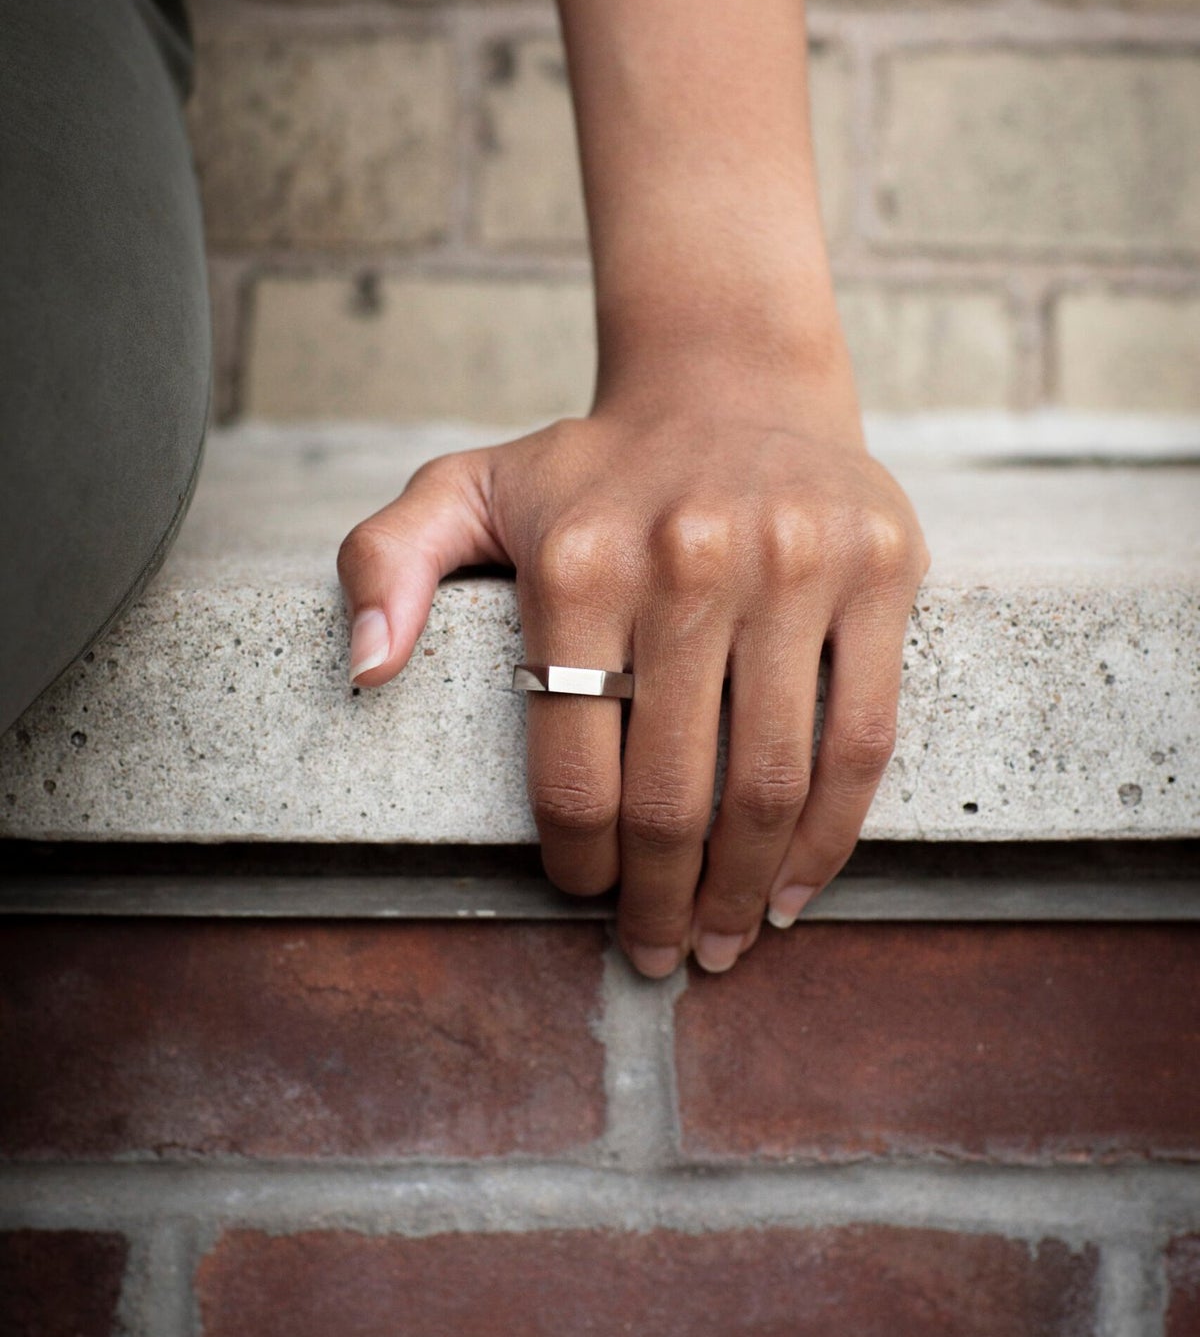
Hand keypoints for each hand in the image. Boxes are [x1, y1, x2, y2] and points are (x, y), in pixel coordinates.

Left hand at [336, 367, 928, 978]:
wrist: (732, 383)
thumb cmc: (593, 471)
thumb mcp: (467, 491)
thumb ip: (385, 564)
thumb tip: (366, 669)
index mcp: (579, 561)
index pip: (574, 768)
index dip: (578, 862)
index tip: (583, 896)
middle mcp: (688, 558)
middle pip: (673, 793)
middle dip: (659, 901)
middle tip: (656, 953)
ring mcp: (793, 563)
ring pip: (772, 781)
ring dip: (746, 890)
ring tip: (724, 940)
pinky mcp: (877, 569)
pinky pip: (863, 736)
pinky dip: (833, 833)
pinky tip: (798, 886)